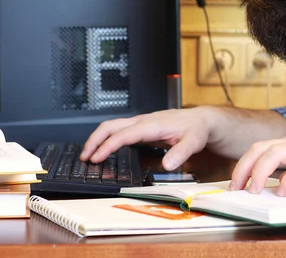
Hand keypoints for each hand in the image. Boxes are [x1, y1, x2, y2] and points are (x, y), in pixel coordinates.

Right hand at [80, 107, 213, 170]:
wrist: (201, 120)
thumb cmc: (196, 129)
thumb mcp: (194, 141)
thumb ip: (182, 153)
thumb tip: (168, 164)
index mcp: (151, 124)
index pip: (123, 134)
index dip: (107, 146)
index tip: (96, 158)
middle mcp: (143, 122)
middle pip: (110, 126)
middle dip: (94, 140)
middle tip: (84, 157)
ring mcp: (141, 124)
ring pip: (112, 127)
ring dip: (98, 139)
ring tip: (89, 155)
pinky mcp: (142, 129)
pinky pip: (119, 131)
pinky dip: (107, 140)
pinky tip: (105, 150)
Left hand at [229, 127, 285, 195]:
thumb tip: (281, 182)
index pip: (261, 147)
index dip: (245, 162)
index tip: (237, 179)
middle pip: (260, 148)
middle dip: (243, 167)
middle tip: (236, 186)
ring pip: (274, 153)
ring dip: (259, 172)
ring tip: (254, 190)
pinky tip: (284, 192)